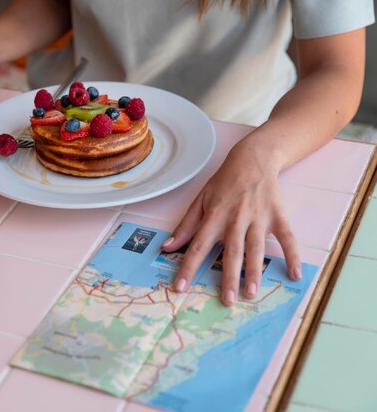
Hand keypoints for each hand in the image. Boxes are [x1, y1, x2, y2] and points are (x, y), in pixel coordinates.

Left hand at [161, 138, 301, 305]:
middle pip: (231, 252)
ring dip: (254, 271)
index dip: (188, 267)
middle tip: (228, 301)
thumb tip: (168, 247)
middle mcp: (236, 219)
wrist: (253, 159)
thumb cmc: (224, 182)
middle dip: (228, 277)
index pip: (198, 246)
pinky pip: (287, 238)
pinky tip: (294, 274)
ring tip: (252, 293)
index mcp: (214, 217)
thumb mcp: (200, 200)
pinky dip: (292, 255)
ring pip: (256, 248)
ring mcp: (259, 218)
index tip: (181, 287)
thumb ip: (186, 225)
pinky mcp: (278, 216)